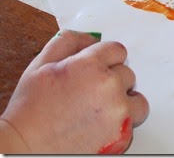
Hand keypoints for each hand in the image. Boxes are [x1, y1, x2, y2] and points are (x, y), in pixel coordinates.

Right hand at [0, 30, 148, 153]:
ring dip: (123, 102)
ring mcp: (118, 110)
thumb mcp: (40, 65)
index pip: (118, 50)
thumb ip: (67, 42)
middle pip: (128, 73)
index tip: (98, 70)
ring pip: (136, 98)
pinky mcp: (122, 134)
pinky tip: (100, 125)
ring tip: (100, 110)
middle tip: (89, 94)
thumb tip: (90, 38)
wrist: (26, 148)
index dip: (106, 60)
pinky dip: (122, 123)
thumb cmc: (30, 110)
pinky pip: (133, 121)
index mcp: (90, 65)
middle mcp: (108, 85)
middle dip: (112, 81)